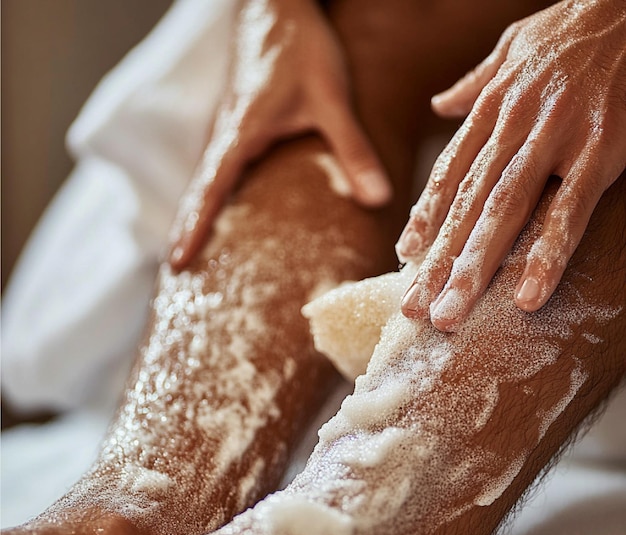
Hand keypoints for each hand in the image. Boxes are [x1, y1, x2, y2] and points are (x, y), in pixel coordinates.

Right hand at [169, 0, 390, 268]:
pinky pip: (215, 170)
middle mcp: (226, 137)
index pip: (209, 191)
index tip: (177, 261)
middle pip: (196, 193)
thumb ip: (353, 150)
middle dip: (185, 231)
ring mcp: (227, 132)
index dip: (193, 228)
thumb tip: (378, 199)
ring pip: (203, 182)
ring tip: (188, 252)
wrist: (278, 6)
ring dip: (193, 216)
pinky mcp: (236, 127)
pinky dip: (208, 197)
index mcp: (241, 135)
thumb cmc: (302, 47)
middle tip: (174, 270)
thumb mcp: (332, 99)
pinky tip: (216, 212)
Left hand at [396, 0, 625, 330]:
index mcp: (491, 110)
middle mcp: (512, 128)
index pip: (448, 176)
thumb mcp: (512, 47)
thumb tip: (440, 105)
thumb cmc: (575, 28)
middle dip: (437, 263)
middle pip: (464, 208)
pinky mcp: (599, 148)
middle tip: (415, 311)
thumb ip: (475, 84)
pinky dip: (547, 255)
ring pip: (502, 215)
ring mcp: (553, 139)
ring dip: (472, 270)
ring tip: (450, 316)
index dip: (424, 219)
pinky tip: (526, 297)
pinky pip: (569, 210)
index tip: (406, 258)